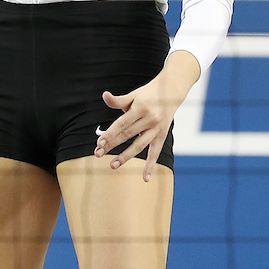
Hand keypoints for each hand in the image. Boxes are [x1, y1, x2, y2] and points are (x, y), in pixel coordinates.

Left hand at [94, 51, 199, 180]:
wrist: (171, 91)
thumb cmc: (148, 94)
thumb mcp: (133, 95)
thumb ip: (118, 100)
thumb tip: (104, 95)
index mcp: (140, 108)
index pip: (122, 124)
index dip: (110, 134)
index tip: (99, 143)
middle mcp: (149, 119)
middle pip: (127, 135)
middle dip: (112, 145)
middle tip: (98, 154)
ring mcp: (157, 129)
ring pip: (139, 146)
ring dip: (125, 156)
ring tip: (112, 165)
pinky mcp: (162, 136)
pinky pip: (155, 153)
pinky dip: (150, 166)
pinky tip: (145, 178)